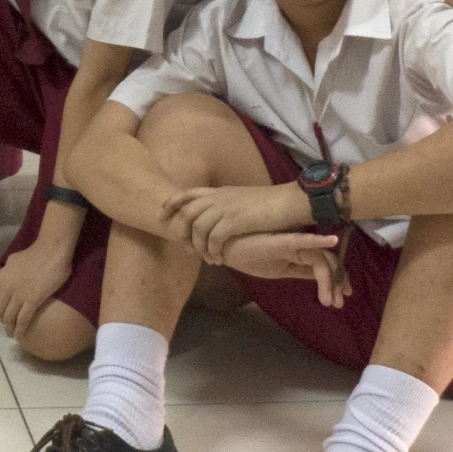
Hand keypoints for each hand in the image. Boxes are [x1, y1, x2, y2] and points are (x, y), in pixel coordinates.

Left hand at [0, 242, 71, 342]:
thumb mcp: (14, 260)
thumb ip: (9, 272)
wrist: (51, 251)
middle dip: (2, 320)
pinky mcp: (32, 301)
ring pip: (9, 318)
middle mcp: (6, 288)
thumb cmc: (36, 253)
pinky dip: (20, 330)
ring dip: (9, 328)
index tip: (4, 312)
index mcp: (1, 277)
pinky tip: (20, 336)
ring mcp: (18, 295)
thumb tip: (10, 278)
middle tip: (8, 325)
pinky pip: (23, 319)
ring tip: (12, 334)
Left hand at [164, 182, 308, 263]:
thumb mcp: (243, 200)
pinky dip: (213, 252)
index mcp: (218, 191)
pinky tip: (220, 260)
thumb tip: (219, 219)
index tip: (161, 217)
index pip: (185, 194)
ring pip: (197, 230)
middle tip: (187, 250)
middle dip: (181, 234)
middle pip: (186, 214)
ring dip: (200, 248)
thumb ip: (227, 206)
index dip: (170, 205)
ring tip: (210, 260)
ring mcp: (224, 208)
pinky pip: (213, 240)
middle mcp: (218, 197)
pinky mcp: (234, 221)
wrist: (291, 201)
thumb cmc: (271, 204)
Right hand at [218, 230, 350, 306]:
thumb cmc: (245, 254)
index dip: (336, 278)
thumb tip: (319, 279)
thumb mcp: (277, 268)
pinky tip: (331, 240)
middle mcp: (297, 244)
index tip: (341, 298)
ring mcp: (289, 242)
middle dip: (336, 283)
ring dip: (328, 280)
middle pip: (327, 260)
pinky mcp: (279, 240)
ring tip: (328, 302)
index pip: (324, 262)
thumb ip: (298, 270)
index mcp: (297, 252)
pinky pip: (302, 241)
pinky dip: (318, 241)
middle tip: (339, 304)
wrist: (220, 247)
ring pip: (319, 258)